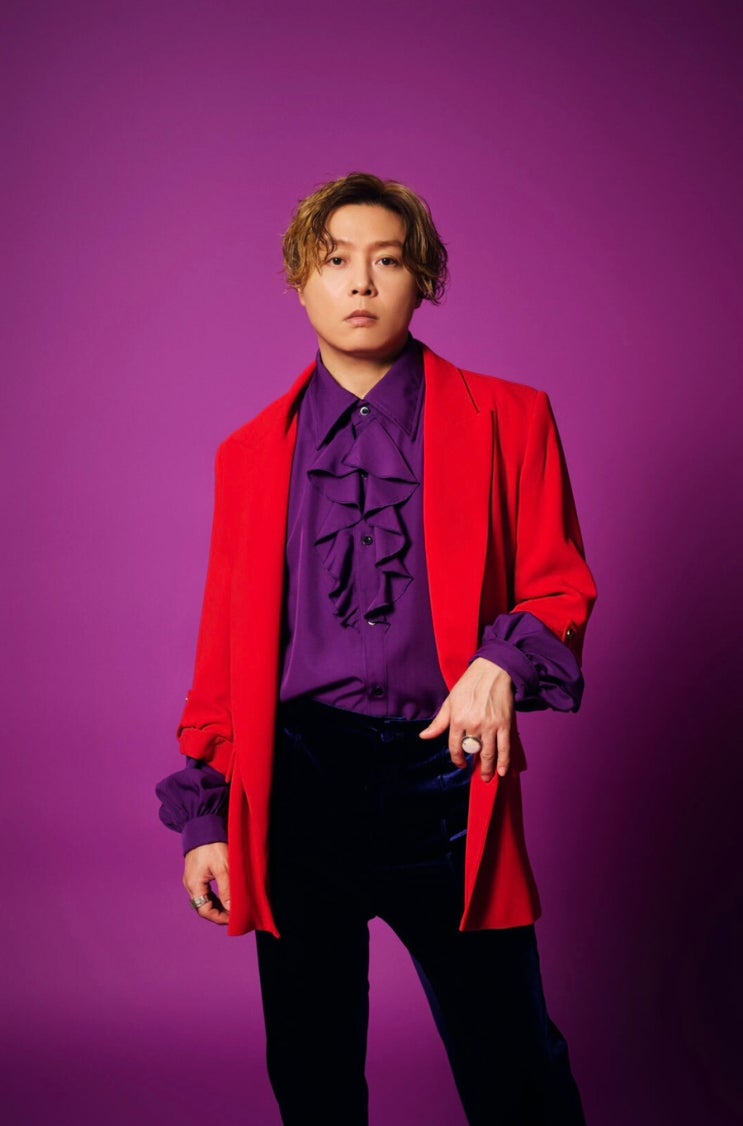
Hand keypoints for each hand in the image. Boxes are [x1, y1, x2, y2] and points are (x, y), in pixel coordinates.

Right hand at [183, 842, 230, 925]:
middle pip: (203, 907)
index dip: (219, 917)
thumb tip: (231, 909)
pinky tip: (225, 897)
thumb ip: (227, 890)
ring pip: (204, 900)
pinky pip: (205, 892)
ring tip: (232, 908)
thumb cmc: (212, 845)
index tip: (234, 918)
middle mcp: (190, 884)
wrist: (203, 825)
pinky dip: (215, 897)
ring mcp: (192, 879)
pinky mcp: (196, 874)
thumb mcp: (223, 867)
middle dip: (219, 913)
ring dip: (217, 906)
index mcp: (194, 885)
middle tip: (235, 915)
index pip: (205, 910)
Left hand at [419, 658, 513, 782]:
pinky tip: (503, 771)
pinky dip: (504, 761)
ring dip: (489, 768)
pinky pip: (504, 747)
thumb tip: (424, 737)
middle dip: (475, 766)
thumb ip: (439, 722)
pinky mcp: (504, 724)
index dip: (457, 759)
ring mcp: (490, 726)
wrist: (493, 671)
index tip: (460, 764)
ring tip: (488, 777)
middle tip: (477, 774)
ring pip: (489, 753)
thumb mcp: (450, 702)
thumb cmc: (469, 685)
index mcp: (457, 719)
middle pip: (473, 752)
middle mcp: (473, 725)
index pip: (454, 747)